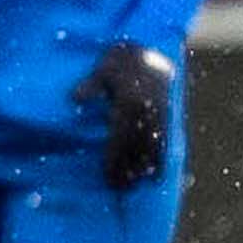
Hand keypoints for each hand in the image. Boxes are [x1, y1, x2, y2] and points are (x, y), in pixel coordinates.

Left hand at [73, 41, 173, 187]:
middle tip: (119, 188)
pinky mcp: (167, 118)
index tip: (107, 177)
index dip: (114, 160)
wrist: (150, 54)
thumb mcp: (102, 69)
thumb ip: (90, 85)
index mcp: (131, 103)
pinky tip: (155, 174)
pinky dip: (160, 159)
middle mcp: (148, 113)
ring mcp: (160, 116)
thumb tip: (75, 98)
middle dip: (128, 170)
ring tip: (134, 184)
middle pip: (137, 148)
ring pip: (153, 148)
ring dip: (144, 168)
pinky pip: (164, 142)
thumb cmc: (120, 63)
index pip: (121, 138)